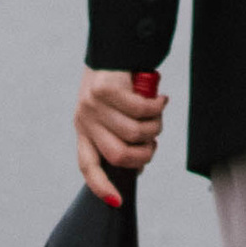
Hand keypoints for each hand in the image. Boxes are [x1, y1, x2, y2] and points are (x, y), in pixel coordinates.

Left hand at [74, 63, 166, 204]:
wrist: (114, 45)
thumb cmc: (118, 83)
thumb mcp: (111, 112)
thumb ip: (119, 136)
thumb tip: (137, 168)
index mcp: (84, 129)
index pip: (88, 165)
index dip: (101, 186)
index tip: (118, 201)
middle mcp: (84, 119)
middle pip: (118, 154)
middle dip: (144, 154)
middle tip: (154, 141)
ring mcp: (93, 104)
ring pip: (134, 132)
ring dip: (155, 127)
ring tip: (158, 115)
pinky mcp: (106, 89)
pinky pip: (141, 110)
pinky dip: (157, 108)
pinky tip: (161, 100)